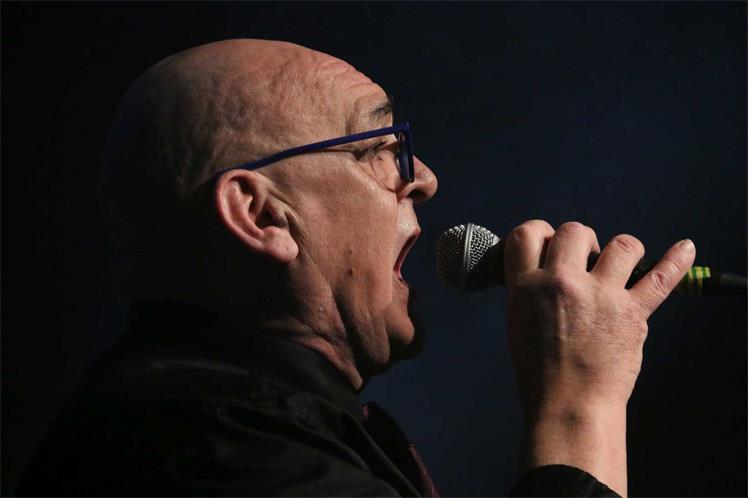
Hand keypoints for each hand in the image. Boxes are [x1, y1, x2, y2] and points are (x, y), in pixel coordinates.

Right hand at [503, 220, 695, 494]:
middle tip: (584, 262)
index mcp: (526, 287)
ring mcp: (600, 296)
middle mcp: (562, 284)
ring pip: (621, 245)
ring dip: (622, 250)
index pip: (527, 235)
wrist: (568, 407)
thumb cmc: (540, 371)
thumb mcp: (517, 321)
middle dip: (580, 241)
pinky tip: (685, 248)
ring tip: (623, 263)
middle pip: (574, 231)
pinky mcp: (632, 314)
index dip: (538, 232)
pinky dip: (677, 261)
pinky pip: (662, 278)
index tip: (548, 242)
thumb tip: (548, 263)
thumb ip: (528, 288)